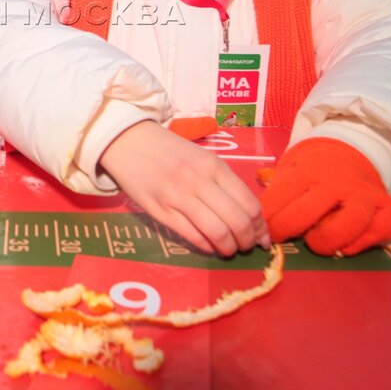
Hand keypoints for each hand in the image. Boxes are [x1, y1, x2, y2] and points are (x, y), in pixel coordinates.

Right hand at [99, 122, 269, 256]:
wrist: (128, 142)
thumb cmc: (170, 151)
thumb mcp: (202, 157)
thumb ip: (225, 182)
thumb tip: (250, 216)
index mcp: (213, 166)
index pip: (249, 204)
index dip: (261, 227)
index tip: (262, 236)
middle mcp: (198, 181)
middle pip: (237, 222)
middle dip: (248, 241)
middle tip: (247, 246)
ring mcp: (177, 197)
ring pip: (217, 233)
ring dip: (229, 248)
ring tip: (229, 249)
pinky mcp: (160, 211)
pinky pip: (192, 237)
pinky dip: (207, 246)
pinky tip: (210, 245)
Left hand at [261, 138, 390, 255]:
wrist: (351, 153)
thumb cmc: (313, 172)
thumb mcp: (291, 173)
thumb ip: (277, 194)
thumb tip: (256, 223)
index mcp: (308, 171)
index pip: (282, 196)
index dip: (269, 219)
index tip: (263, 232)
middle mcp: (338, 181)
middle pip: (310, 210)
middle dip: (289, 228)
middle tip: (281, 239)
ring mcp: (365, 194)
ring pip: (351, 220)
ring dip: (330, 239)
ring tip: (317, 244)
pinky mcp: (389, 208)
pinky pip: (381, 229)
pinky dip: (364, 243)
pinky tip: (347, 246)